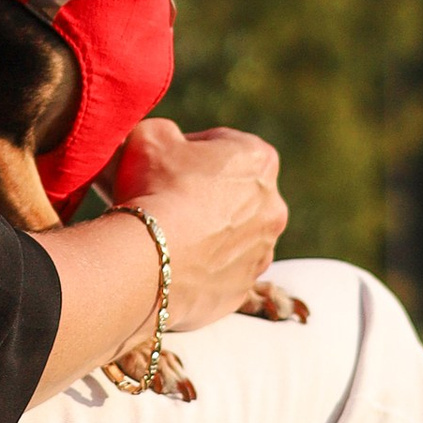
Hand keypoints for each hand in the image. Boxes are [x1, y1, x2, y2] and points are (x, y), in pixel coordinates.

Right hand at [112, 118, 286, 329]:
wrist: (150, 258)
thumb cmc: (154, 189)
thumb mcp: (149, 135)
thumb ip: (165, 133)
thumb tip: (165, 143)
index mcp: (259, 159)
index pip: (224, 145)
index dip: (189, 151)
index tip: (164, 163)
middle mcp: (273, 206)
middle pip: (234, 193)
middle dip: (204, 194)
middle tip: (163, 198)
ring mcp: (261, 252)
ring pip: (231, 236)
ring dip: (206, 233)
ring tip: (165, 234)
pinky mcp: (243, 289)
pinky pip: (220, 273)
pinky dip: (201, 268)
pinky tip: (170, 262)